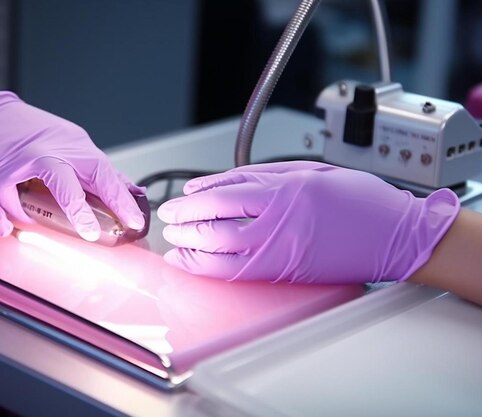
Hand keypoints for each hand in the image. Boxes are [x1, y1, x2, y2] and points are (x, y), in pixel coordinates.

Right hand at [0, 91, 145, 237]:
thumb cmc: (29, 130)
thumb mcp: (71, 141)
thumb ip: (97, 170)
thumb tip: (130, 190)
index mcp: (70, 146)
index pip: (101, 173)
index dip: (120, 199)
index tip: (134, 220)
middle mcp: (43, 153)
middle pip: (64, 181)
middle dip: (79, 210)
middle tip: (90, 233)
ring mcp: (14, 163)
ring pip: (23, 194)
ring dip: (30, 215)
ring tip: (36, 222)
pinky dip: (0, 218)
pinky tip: (7, 227)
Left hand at [157, 161, 459, 283]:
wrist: (395, 235)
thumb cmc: (357, 198)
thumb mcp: (305, 170)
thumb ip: (254, 176)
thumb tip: (208, 185)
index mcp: (284, 191)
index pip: (221, 196)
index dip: (190, 201)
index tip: (175, 202)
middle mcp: (278, 224)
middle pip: (214, 227)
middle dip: (183, 224)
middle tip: (168, 220)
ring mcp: (282, 252)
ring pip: (221, 256)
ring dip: (190, 251)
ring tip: (174, 244)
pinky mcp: (286, 273)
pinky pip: (237, 274)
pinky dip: (209, 269)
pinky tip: (195, 263)